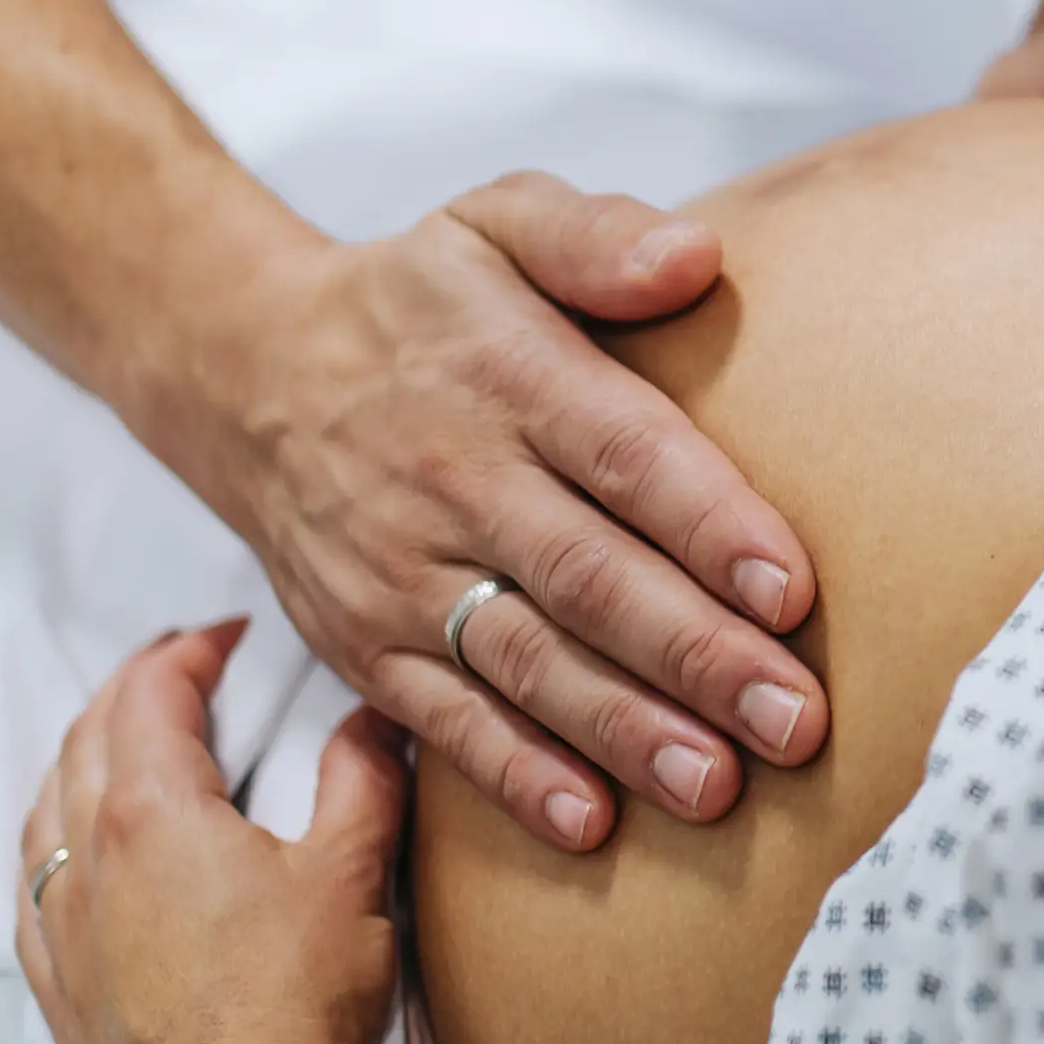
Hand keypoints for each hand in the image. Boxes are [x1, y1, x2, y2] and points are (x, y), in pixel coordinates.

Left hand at [18, 623, 402, 1043]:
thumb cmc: (292, 1011)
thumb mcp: (351, 874)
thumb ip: (362, 778)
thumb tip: (372, 719)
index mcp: (150, 812)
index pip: (151, 694)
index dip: (191, 651)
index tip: (227, 637)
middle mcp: (85, 860)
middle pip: (87, 738)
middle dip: (133, 690)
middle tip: (181, 671)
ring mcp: (61, 931)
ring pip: (47, 808)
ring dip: (84, 758)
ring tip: (125, 745)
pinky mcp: (60, 993)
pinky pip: (32, 888)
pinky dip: (54, 842)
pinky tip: (78, 857)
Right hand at [167, 177, 828, 853]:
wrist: (246, 371)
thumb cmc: (418, 301)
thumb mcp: (496, 222)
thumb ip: (596, 238)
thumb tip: (695, 255)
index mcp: (509, 377)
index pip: (623, 455)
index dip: (708, 523)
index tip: (791, 589)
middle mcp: (455, 481)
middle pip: (590, 578)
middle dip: (697, 656)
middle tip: (797, 722)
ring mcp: (403, 574)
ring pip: (526, 663)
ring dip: (624, 731)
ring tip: (717, 786)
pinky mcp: (365, 644)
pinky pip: (442, 717)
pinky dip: (512, 775)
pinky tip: (587, 822)